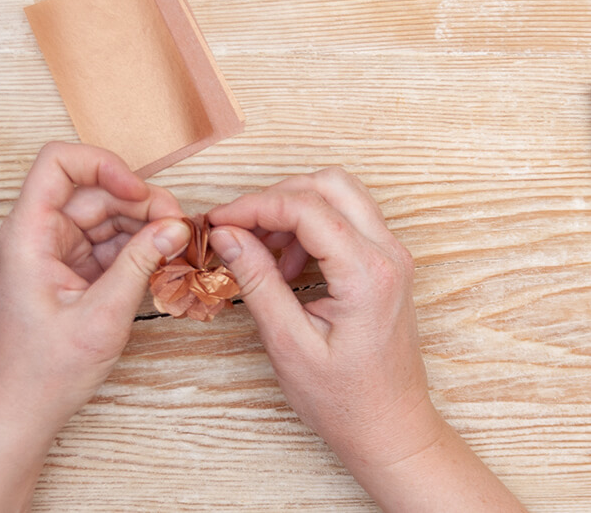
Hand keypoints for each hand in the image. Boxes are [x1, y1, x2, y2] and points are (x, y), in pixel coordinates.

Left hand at [0, 141, 189, 427]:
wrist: (19, 412)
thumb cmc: (42, 372)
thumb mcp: (100, 317)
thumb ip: (138, 265)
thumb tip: (174, 226)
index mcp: (29, 233)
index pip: (58, 162)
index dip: (102, 164)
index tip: (139, 193)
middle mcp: (39, 234)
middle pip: (94, 192)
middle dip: (140, 204)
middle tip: (178, 230)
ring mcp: (56, 251)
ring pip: (106, 216)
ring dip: (143, 227)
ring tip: (176, 250)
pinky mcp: (71, 270)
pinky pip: (108, 243)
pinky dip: (136, 250)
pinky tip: (161, 265)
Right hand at [207, 168, 524, 511]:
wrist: (390, 428)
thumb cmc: (344, 400)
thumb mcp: (288, 343)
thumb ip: (258, 281)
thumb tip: (227, 235)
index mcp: (367, 274)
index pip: (305, 208)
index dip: (253, 206)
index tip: (218, 221)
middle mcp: (388, 254)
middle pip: (329, 183)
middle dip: (276, 197)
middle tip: (238, 227)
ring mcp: (392, 256)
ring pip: (340, 194)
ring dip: (294, 209)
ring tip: (261, 251)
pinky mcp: (386, 264)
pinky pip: (346, 219)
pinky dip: (310, 226)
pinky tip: (286, 265)